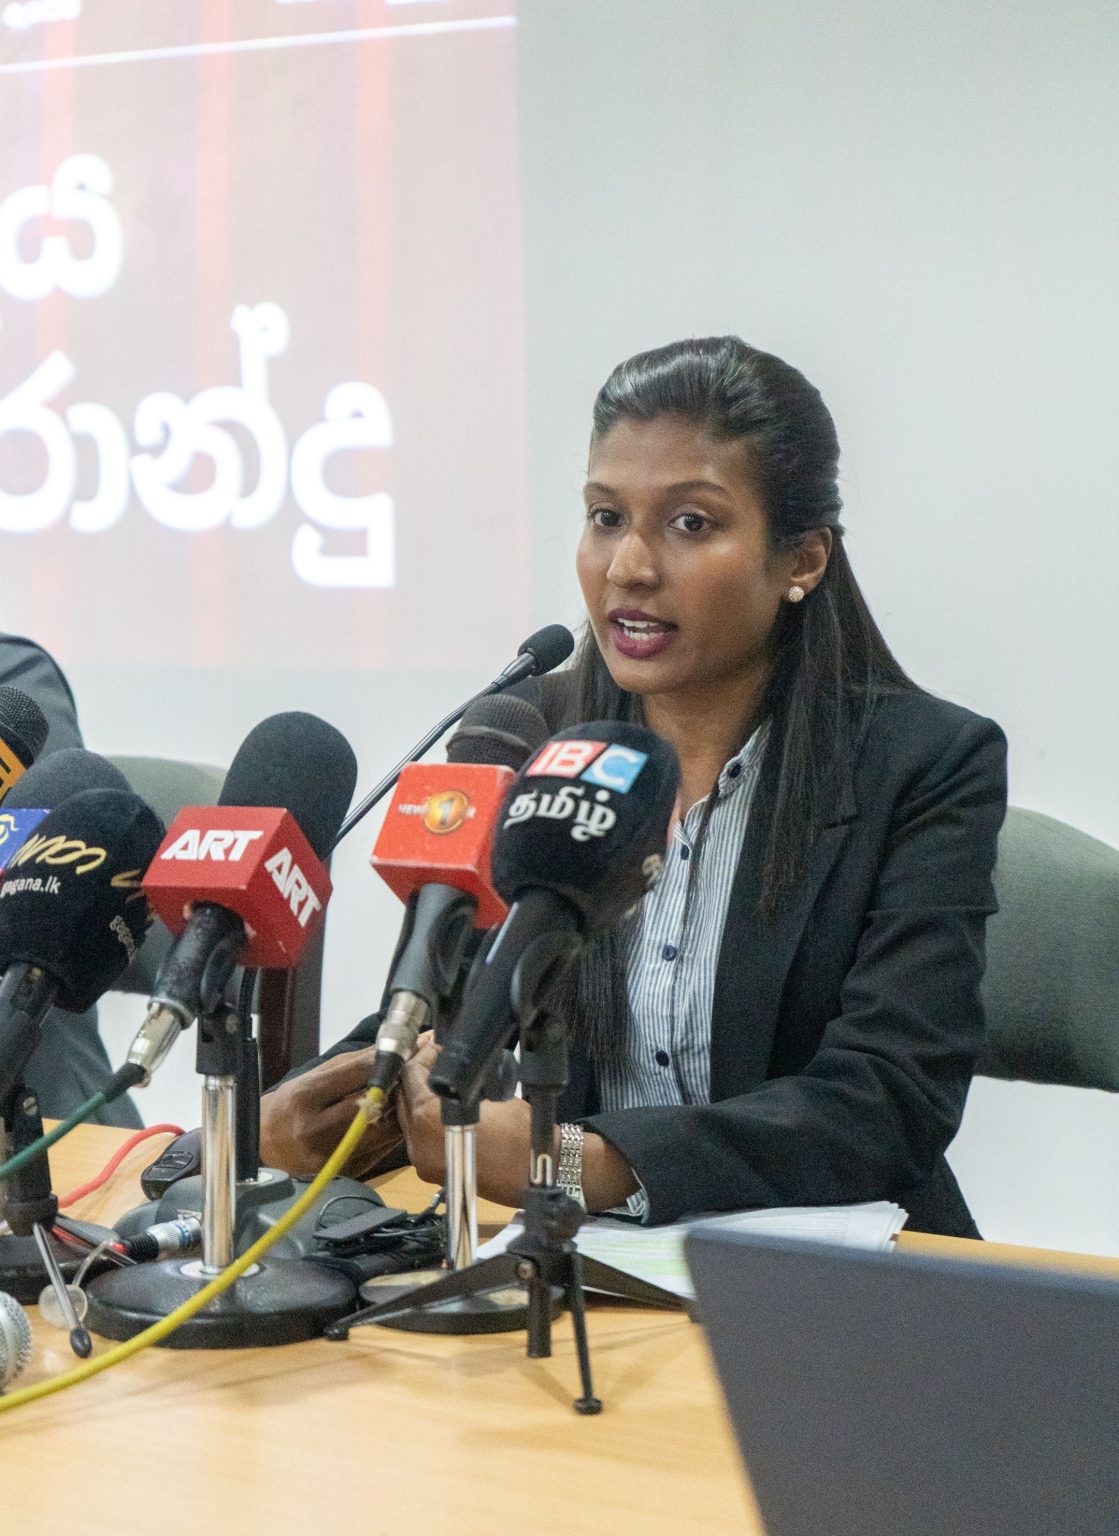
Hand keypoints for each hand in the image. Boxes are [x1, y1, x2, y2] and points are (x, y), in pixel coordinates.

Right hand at [259, 1047, 403, 1179]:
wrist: (265, 1148)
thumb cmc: (290, 1106)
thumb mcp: (313, 1077)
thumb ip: (354, 1063)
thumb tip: (396, 1048)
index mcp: (305, 1097)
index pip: (357, 1073)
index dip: (387, 1061)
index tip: (405, 1052)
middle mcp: (316, 1129)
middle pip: (374, 1105)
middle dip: (398, 1088)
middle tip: (413, 1075)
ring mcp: (330, 1157)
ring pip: (385, 1131)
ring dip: (401, 1111)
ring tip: (407, 1096)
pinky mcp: (344, 1175)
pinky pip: (382, 1151)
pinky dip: (392, 1133)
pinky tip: (395, 1119)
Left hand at [396, 1034, 639, 1209]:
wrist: (535, 1170)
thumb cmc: (517, 1128)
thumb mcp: (485, 1090)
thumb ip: (454, 1080)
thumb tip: (442, 1065)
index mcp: (427, 1118)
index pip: (409, 1074)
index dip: (424, 1055)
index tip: (440, 1046)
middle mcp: (417, 1142)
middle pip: (404, 1097)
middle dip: (420, 1075)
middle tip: (439, 1059)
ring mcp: (422, 1161)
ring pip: (409, 1118)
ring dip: (422, 1097)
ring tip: (444, 1082)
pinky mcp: (431, 1172)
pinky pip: (420, 1138)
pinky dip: (428, 1121)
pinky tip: (446, 1108)